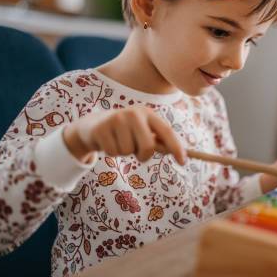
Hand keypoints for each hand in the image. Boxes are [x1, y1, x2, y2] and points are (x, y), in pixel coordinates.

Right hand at [63, 106, 185, 164]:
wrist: (93, 125)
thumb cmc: (125, 132)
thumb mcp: (142, 132)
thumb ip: (158, 141)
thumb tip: (181, 155)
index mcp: (148, 113)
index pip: (167, 132)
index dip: (176, 147)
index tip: (183, 162)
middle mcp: (134, 113)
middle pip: (148, 146)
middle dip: (143, 155)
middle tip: (135, 151)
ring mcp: (116, 118)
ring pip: (128, 151)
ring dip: (124, 152)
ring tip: (119, 142)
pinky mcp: (101, 128)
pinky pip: (113, 152)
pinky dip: (112, 152)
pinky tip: (108, 142)